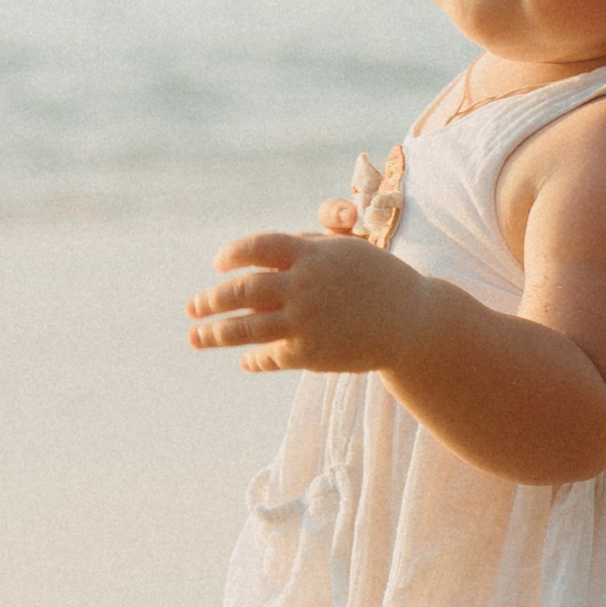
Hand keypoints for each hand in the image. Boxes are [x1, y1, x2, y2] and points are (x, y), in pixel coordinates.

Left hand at [187, 230, 424, 373]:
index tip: (217, 265)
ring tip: (196, 337)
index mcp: (311, 254)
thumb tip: (262, 255)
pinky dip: (255, 359)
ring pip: (247, 329)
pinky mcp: (311, 354)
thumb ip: (304, 247)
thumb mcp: (344, 251)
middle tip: (191, 307)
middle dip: (210, 300)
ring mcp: (306, 321)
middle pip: (242, 291)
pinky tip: (246, 359)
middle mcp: (304, 286)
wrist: (414, 321)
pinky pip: (271, 357)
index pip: (257, 248)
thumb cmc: (377, 279)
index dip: (231, 255)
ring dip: (216, 334)